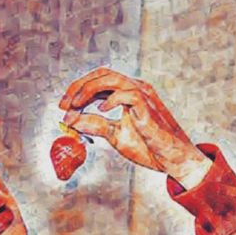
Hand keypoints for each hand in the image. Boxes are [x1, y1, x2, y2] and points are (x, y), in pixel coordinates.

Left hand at [59, 67, 211, 188]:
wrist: (172, 160)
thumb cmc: (148, 147)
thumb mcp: (115, 135)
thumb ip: (95, 126)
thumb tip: (72, 121)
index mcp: (128, 93)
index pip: (99, 79)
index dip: (78, 88)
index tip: (63, 105)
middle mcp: (136, 88)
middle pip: (102, 74)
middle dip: (78, 87)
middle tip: (64, 105)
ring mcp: (144, 96)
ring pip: (112, 78)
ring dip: (88, 91)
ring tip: (76, 105)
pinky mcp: (148, 109)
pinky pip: (129, 94)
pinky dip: (111, 100)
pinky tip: (100, 111)